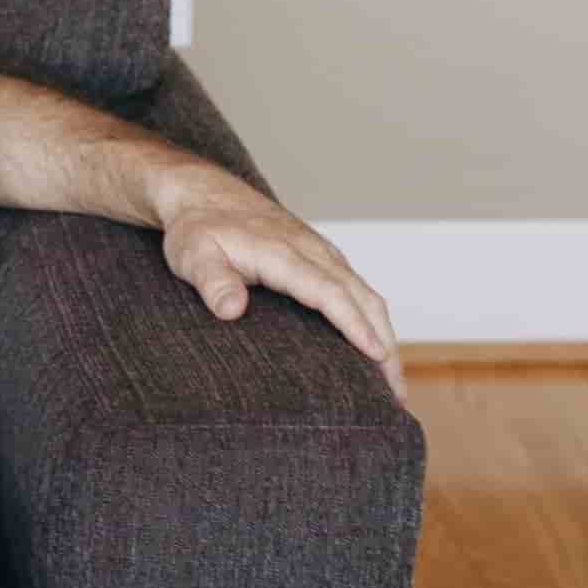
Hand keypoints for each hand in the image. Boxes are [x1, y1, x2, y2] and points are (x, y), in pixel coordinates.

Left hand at [155, 171, 405, 403]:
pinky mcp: (321, 257)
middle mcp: (312, 251)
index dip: (354, 324)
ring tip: (393, 381)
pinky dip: (373, 317)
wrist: (205, 195)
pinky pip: (357, 288)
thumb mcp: (193, 255)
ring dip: (385, 334)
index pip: (329, 292)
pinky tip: (374, 345)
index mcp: (284, 254)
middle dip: (384, 343)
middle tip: (395, 391)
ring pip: (366, 294)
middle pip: (361, 297)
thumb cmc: (198, 229)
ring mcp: (320, 253)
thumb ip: (212, 282)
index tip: (376, 355)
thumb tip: (232, 310)